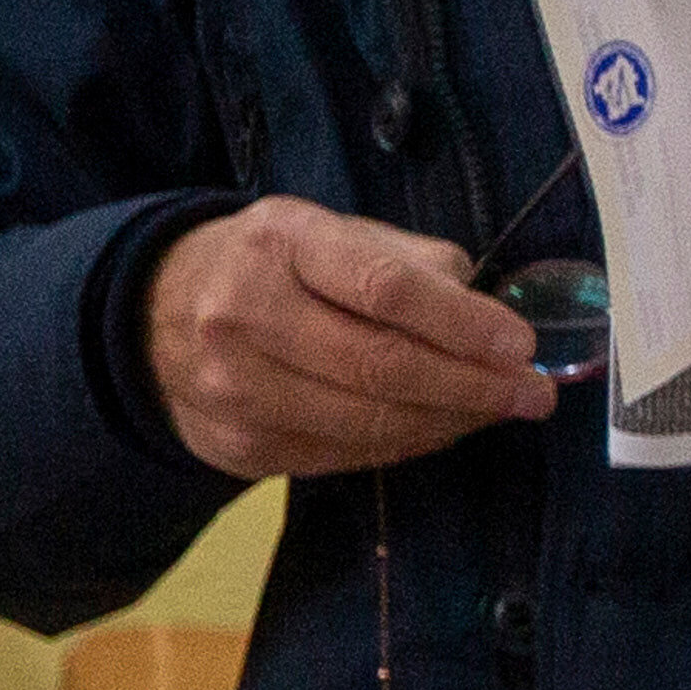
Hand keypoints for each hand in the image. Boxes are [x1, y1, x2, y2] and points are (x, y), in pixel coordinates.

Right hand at [146, 197, 553, 476]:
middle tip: (534, 395)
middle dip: (473, 386)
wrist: (156, 311)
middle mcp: (245, 313)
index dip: (462, 324)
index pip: (384, 288)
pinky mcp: (236, 444)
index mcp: (282, 243)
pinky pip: (344, 455)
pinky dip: (407, 444)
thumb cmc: (279, 265)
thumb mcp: (339, 234)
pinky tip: (442, 426)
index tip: (522, 346)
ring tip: (498, 411)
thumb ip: (415, 266)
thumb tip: (495, 322)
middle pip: (379, 366)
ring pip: (366, 422)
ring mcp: (233, 386)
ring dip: (450, 422)